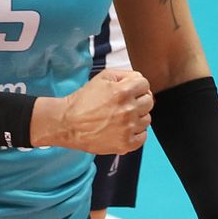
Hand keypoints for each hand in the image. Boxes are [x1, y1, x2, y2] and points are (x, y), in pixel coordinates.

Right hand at [31, 69, 151, 153]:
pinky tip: (124, 129)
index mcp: (123, 91)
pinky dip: (136, 133)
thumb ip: (124, 74)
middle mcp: (128, 110)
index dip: (136, 86)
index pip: (145, 84)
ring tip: (121, 117)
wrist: (68, 123)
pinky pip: (143, 136)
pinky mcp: (126, 144)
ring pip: (147, 119)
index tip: (129, 90)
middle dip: (138, 100)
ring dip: (137, 117)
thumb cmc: (83, 101)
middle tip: (124, 104)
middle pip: (149, 101)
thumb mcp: (102, 77)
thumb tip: (139, 80)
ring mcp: (128, 128)